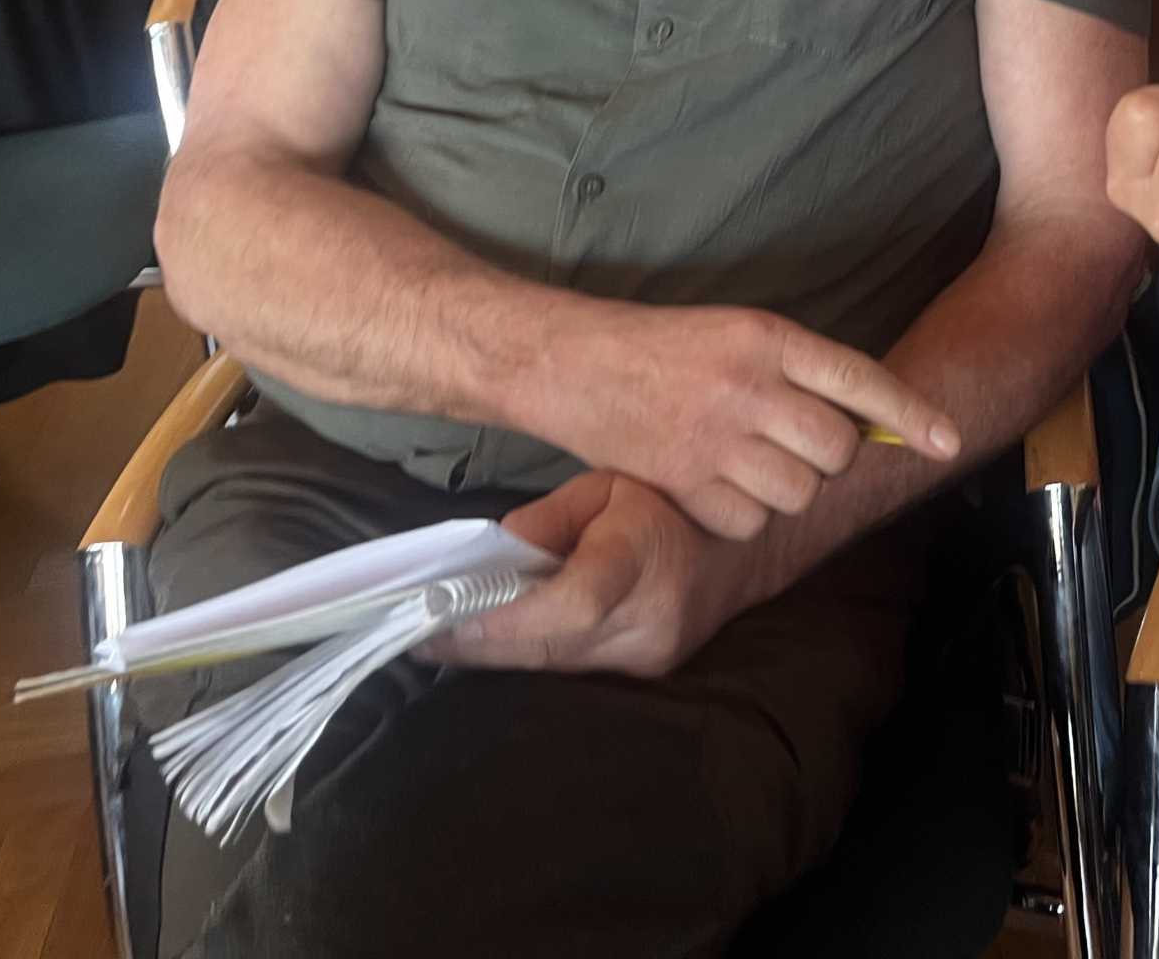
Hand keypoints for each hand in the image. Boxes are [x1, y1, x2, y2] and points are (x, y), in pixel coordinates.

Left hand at [423, 473, 758, 677]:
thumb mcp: (605, 485)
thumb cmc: (668, 501)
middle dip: (480, 645)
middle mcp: (653, 616)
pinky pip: (574, 667)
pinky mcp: (647, 672)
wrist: (740, 547)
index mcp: (645, 555)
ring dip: (498, 654)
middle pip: (552, 645)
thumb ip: (547, 520)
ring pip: (557, 664)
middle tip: (418, 637)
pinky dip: (531, 654)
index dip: (506, 618)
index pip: (574, 602)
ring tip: (441, 638)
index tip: (448, 619)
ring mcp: (653, 653)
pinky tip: (493, 642)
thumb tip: (491, 560)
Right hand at [532, 303, 959, 542]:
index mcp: (766, 337)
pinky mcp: (682, 481)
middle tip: (795, 444)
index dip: (910, 415)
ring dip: (789, 489)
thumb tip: (866, 419)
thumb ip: (799, 368)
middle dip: (830, 456)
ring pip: (799, 492)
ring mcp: (714, 437)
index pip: (858, 379)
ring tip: (752, 463)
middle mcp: (746, 386)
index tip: (948, 441)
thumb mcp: (736, 332)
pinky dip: (743, 516)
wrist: (572, 362)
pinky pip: (750, 522)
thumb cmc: (663, 346)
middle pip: (836, 449)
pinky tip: (717, 486)